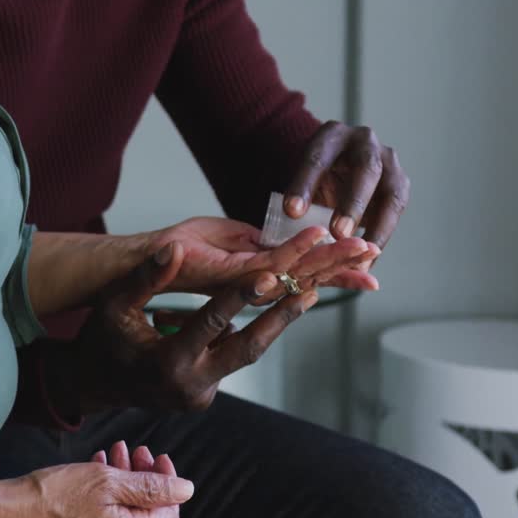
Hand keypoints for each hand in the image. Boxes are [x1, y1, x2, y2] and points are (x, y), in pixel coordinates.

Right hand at [12, 457, 191, 517]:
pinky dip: (109, 486)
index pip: (166, 513)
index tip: (160, 457)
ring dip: (126, 476)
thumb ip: (151, 488)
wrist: (16, 509)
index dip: (168, 482)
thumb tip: (187, 489)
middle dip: (145, 475)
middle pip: (147, 508)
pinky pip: (109, 510)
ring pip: (127, 505)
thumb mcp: (109, 483)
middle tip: (138, 451)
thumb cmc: (60, 496)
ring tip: (118, 451)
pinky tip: (101, 463)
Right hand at [69, 241, 318, 412]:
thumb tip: (173, 248)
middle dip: (280, 318)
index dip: (240, 297)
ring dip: (273, 324)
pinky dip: (243, 332)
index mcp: (167, 362)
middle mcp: (190, 386)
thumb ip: (146, 277)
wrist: (94, 384)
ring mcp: (201, 396)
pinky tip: (266, 305)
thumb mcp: (116, 305)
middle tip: (311, 290)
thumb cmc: (102, 338)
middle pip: (246, 348)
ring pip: (244, 353)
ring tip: (306, 293)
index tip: (269, 273)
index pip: (211, 323)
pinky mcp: (206, 396)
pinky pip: (229, 358)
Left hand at [143, 217, 379, 299]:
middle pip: (310, 274)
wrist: (139, 264)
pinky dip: (296, 248)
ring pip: (297, 269)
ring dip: (330, 256)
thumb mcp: (220, 235)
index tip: (368, 264)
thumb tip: (278, 240)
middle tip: (377, 260)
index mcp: (257, 272)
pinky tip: (318, 237)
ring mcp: (245, 281)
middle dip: (344, 266)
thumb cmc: (173, 251)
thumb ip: (251, 238)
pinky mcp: (229, 275)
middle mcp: (256, 282)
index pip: (305, 270)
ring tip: (363, 248)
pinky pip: (269, 261)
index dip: (337, 268)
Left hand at [286, 120, 410, 247]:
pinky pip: (395, 212)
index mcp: (332, 135)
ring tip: (361, 256)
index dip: (305, 184)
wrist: (340, 167)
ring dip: (377, 226)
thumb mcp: (302, 177)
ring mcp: (388, 162)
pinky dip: (382, 237)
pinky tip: (369, 260)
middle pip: (366, 169)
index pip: (317, 157)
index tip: (292, 211)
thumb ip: (297, 196)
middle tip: (338, 233)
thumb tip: (291, 221)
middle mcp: (365, 142)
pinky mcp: (400, 184)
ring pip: (390, 192)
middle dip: (353, 203)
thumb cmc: (316, 176)